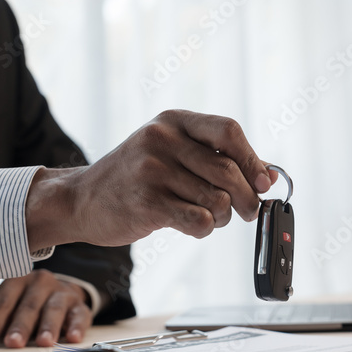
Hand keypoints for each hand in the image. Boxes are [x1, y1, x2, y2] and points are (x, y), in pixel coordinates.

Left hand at [0, 270, 91, 347]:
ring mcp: (61, 292)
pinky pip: (80, 315)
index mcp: (16, 281)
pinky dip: (77, 326)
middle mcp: (39, 282)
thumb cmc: (25, 302)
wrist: (61, 294)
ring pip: (53, 308)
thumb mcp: (1, 307)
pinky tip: (74, 338)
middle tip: (12, 343)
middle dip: (19, 325)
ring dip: (48, 326)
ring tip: (43, 342)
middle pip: (27, 305)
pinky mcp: (80, 306)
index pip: (1, 301)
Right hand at [25, 110, 276, 249]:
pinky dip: (204, 230)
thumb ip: (216, 158)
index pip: (228, 130)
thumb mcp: (170, 153)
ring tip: (206, 217)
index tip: (264, 182)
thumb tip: (269, 176)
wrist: (81, 200)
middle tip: (248, 212)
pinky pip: (199, 221)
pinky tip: (191, 226)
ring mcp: (152, 170)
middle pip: (228, 171)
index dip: (253, 159)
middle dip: (247, 198)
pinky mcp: (147, 203)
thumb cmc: (135, 178)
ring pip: (217, 201)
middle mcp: (162, 139)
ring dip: (221, 217)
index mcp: (172, 121)